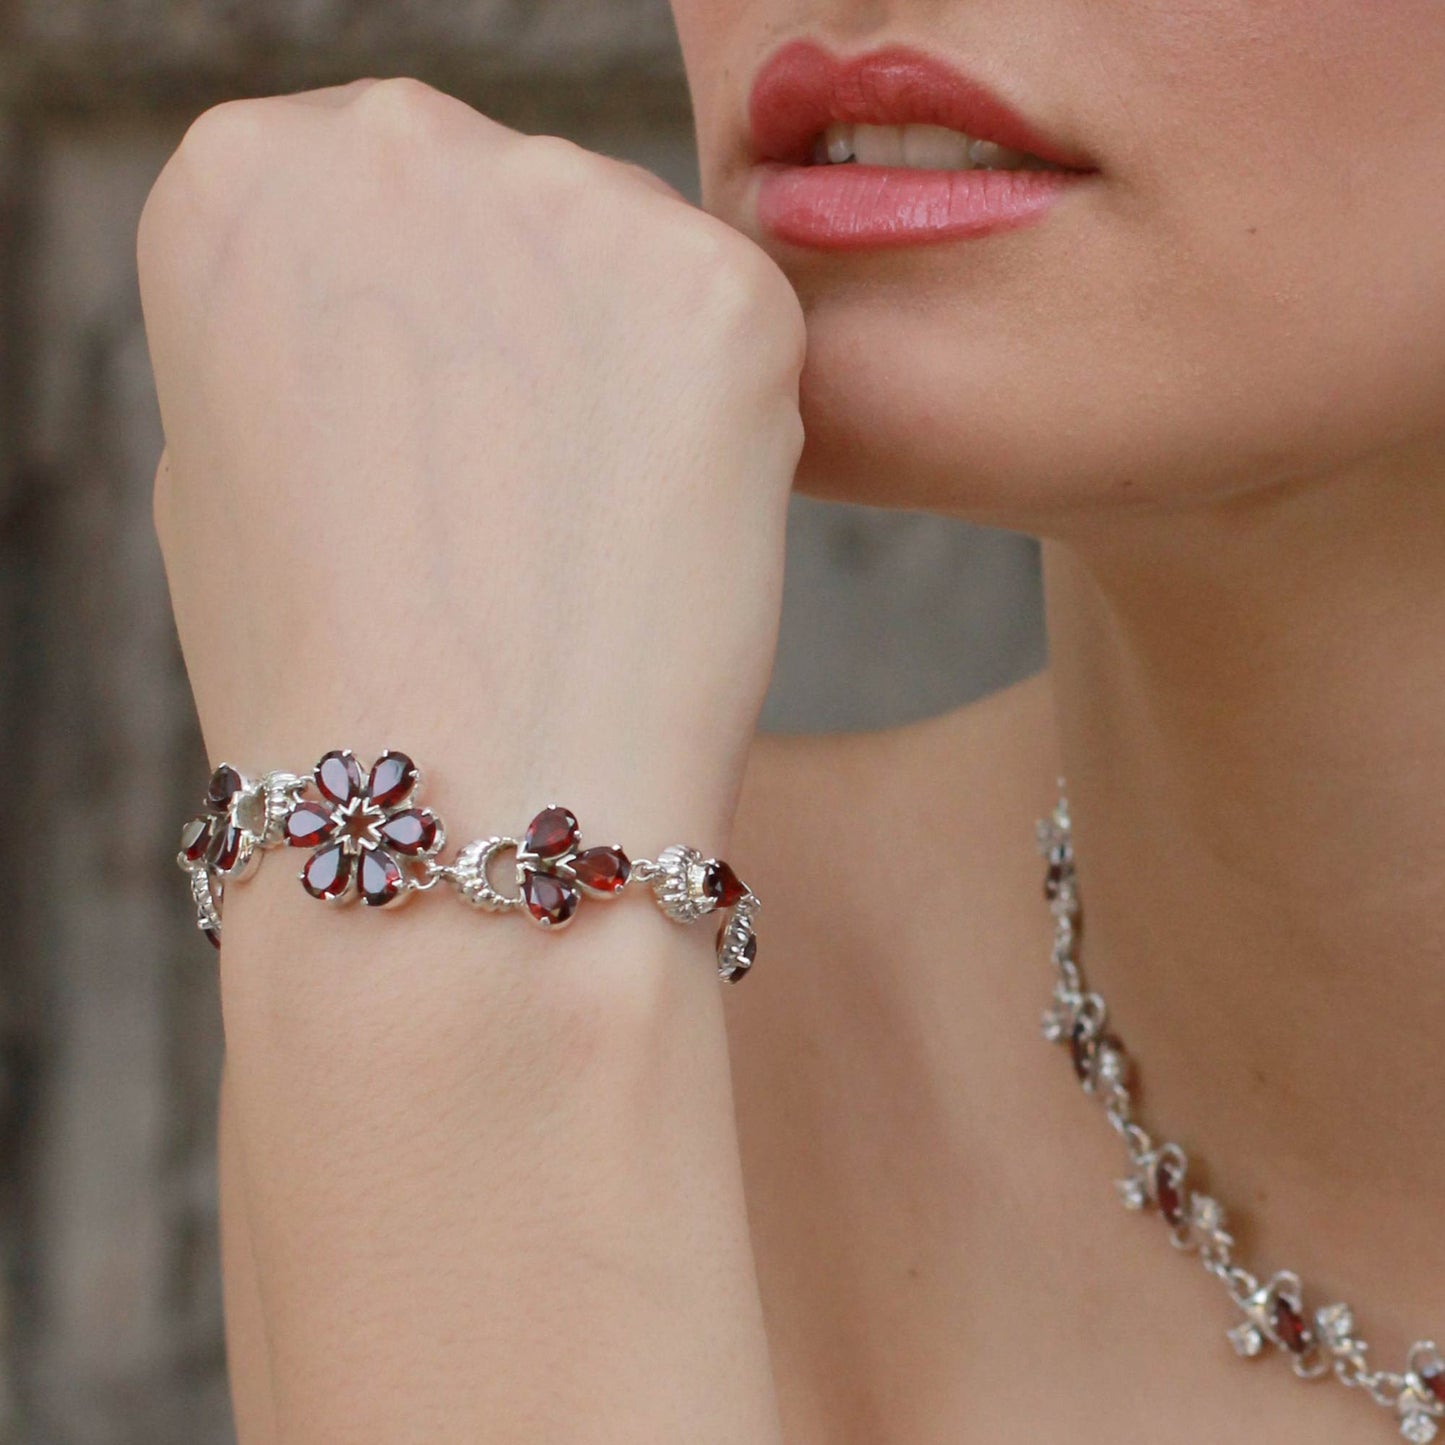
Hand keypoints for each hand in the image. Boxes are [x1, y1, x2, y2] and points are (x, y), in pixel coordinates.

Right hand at [138, 79, 803, 1443]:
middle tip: (536, 531)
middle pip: (527, 230)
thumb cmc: (345, 690)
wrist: (461, 822)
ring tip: (586, 553)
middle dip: (544, 368)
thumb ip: (340, 354)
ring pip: (642, 282)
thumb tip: (412, 310)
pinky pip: (742, 337)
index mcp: (239, 190)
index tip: (458, 477)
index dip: (444, 364)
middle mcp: (384, 149)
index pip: (390, 207)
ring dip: (631, 408)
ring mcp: (548, 206)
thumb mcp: (280, 481)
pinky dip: (726, 437)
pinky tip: (667, 540)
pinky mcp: (708, 293)